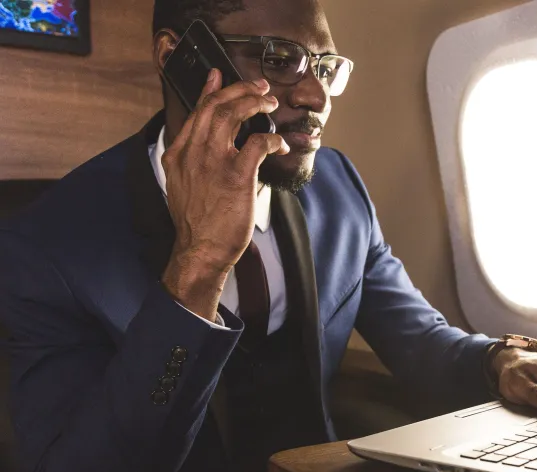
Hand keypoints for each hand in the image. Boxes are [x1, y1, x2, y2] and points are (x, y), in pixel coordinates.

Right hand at [160, 69, 289, 319]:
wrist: (199, 251)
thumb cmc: (197, 225)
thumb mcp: (181, 186)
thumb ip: (191, 163)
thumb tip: (207, 152)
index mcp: (178, 154)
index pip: (196, 112)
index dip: (210, 91)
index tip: (219, 76)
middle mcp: (193, 152)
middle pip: (216, 106)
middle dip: (240, 90)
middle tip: (259, 87)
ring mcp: (214, 162)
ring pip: (234, 115)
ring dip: (255, 103)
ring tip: (270, 103)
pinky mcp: (237, 176)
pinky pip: (259, 143)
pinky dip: (273, 139)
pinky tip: (281, 143)